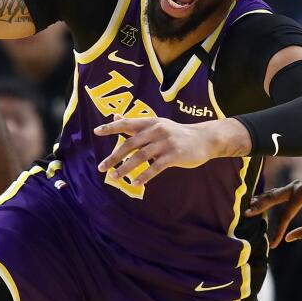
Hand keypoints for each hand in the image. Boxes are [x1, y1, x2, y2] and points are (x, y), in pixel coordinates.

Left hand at [94, 117, 243, 186]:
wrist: (205, 139)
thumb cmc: (176, 133)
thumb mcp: (157, 124)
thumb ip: (136, 124)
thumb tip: (116, 117)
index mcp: (151, 122)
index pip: (127, 123)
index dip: (112, 128)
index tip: (96, 132)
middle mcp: (157, 130)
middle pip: (130, 143)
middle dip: (114, 156)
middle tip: (102, 167)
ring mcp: (166, 143)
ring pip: (141, 157)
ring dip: (126, 168)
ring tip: (115, 177)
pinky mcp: (175, 155)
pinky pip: (156, 168)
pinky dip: (144, 176)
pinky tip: (134, 183)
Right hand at [245, 173, 301, 246]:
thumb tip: (289, 239)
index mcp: (301, 194)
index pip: (285, 216)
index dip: (279, 232)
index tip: (274, 246)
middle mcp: (295, 187)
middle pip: (273, 198)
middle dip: (259, 207)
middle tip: (246, 214)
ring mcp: (295, 185)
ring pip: (274, 193)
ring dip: (261, 201)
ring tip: (249, 208)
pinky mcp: (296, 186)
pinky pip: (279, 193)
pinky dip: (268, 198)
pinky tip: (260, 201)